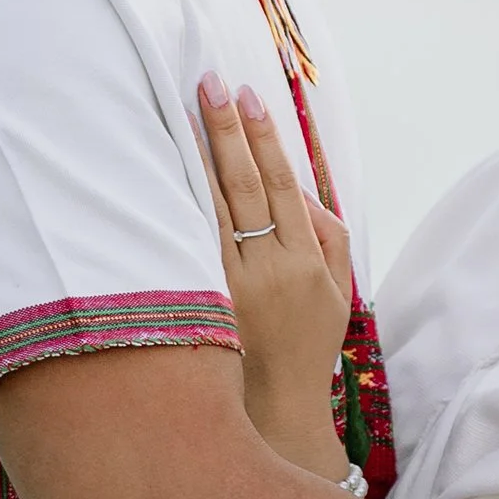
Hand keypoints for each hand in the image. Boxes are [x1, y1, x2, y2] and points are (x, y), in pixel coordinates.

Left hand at [197, 75, 355, 482]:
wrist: (272, 413)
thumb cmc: (305, 345)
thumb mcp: (338, 292)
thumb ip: (329, 235)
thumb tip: (302, 186)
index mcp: (305, 262)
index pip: (283, 185)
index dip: (266, 139)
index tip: (250, 96)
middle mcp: (266, 271)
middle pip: (244, 187)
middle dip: (226, 132)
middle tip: (209, 84)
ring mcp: (227, 289)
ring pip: (207, 211)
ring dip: (193, 159)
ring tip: (179, 113)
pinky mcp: (197, 303)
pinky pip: (184, 243)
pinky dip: (174, 204)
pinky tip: (160, 173)